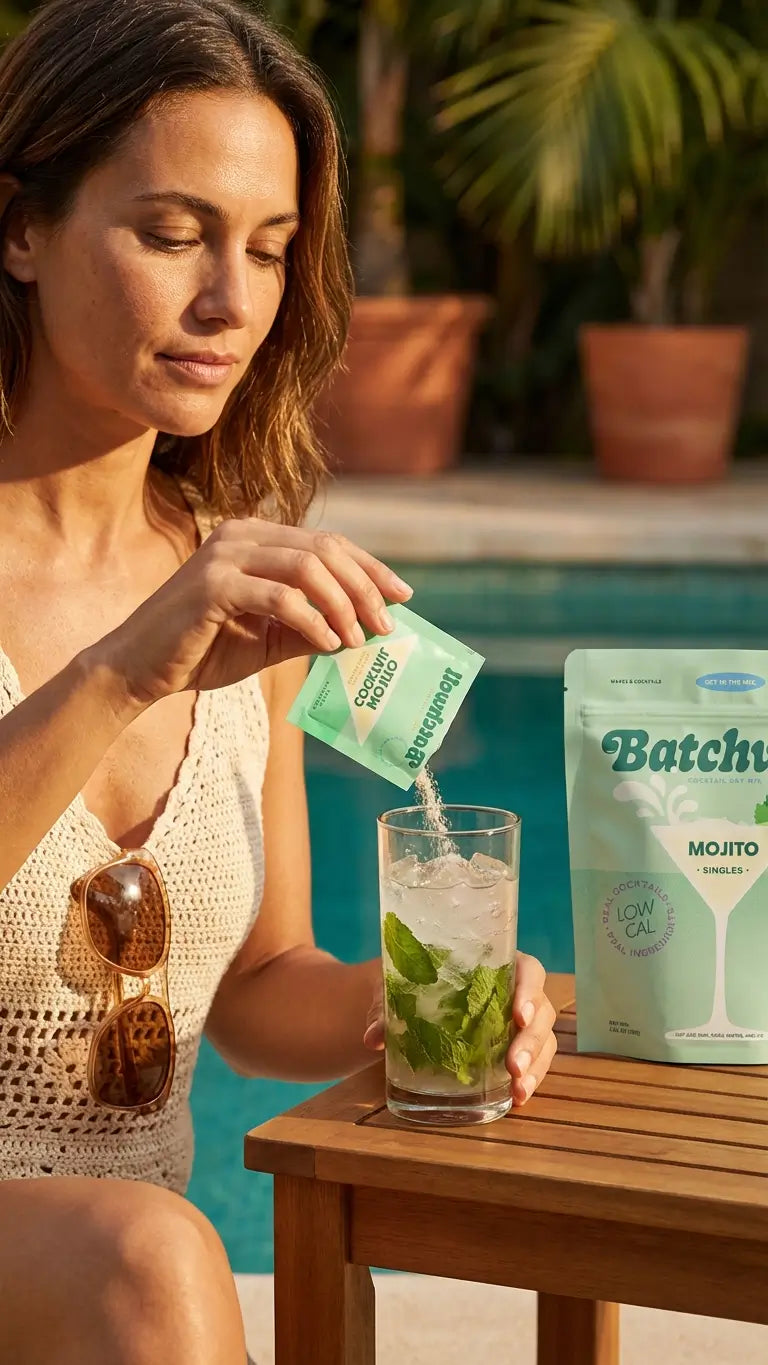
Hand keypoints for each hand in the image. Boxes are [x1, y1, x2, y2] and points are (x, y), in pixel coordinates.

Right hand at [85, 520, 412, 709]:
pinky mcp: (213, 585)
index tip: (403, 596)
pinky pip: (280, 597)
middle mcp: (241, 534)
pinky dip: (312, 621)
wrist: (138, 667)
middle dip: (365, 587)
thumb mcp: (268, 638)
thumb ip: (311, 626)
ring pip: (307, 568)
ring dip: (343, 605)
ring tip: (360, 640)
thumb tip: (366, 629)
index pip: (327, 543)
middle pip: (325, 549)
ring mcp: (225, 555)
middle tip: (388, 624)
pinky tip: (329, 645)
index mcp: (255, 537)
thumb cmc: (201, 650)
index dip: (370, 567)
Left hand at [363, 951, 557, 1108]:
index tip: (518, 1014)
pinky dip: (530, 1080)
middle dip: (530, 1040)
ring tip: (518, 1091)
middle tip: (513, 1066)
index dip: (529, 990)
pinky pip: (534, 1063)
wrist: (407, 1005)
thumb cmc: (409, 985)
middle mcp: (514, 991)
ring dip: (535, 1065)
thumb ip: (385, 1008)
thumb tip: (374, 1037)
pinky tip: (517, 1098)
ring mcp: (518, 1023)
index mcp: (495, 964)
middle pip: (540, 1010)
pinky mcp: (514, 1049)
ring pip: (543, 1040)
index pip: (527, 970)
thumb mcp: (396, 988)